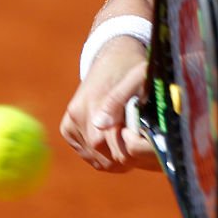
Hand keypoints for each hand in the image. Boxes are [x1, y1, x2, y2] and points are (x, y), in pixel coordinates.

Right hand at [60, 38, 158, 171]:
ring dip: (118, 157)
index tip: (149, 144)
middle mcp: (76, 116)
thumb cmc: (132, 68)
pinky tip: (119, 139)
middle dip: (128, 155)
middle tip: (146, 145)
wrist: (113, 56)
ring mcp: (70, 125)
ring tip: (134, 140)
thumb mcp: (137, 78)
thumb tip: (103, 126)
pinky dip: (106, 154)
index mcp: (93, 103)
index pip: (111, 144)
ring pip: (98, 161)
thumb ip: (119, 100)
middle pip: (105, 157)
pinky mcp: (67, 130)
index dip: (133, 149)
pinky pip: (90, 156)